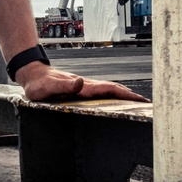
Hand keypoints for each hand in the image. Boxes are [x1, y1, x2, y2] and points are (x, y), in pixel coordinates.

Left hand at [15, 62, 148, 102]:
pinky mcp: (83, 91)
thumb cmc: (39, 85)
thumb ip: (64, 85)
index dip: (126, 95)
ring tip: (139, 106)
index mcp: (84, 87)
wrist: (34, 76)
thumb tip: (81, 83)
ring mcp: (86, 88)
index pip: (110, 90)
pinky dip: (115, 98)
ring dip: (125, 98)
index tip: (141, 101)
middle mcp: (88, 86)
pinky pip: (103, 95)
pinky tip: (118, 104)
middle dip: (132, 97)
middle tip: (148, 105)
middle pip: (115, 90)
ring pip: (111, 92)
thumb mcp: (49, 87)